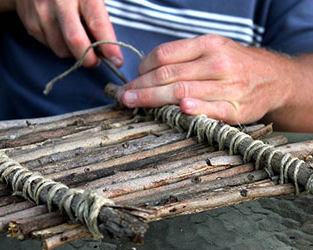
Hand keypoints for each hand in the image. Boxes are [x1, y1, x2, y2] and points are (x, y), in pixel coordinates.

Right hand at [14, 0, 122, 66]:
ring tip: (77, 40)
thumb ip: (99, 17)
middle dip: (88, 59)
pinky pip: (48, 45)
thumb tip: (109, 49)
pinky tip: (60, 31)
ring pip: (61, 49)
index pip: (98, 23)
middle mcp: (60, 2)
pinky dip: (58, 45)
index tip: (117, 61)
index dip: (109, 46)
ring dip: (73, 52)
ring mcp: (42, 12)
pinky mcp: (30, 22)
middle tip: (95, 61)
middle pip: (76, 41)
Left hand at [120, 34, 296, 124]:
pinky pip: (212, 109)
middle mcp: (216, 62)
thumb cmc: (235, 64)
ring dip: (152, 99)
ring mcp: (227, 85)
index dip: (142, 69)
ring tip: (133, 104)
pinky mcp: (237, 108)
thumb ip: (184, 58)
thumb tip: (148, 71)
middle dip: (140, 87)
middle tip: (123, 96)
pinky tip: (181, 110)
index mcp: (207, 44)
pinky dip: (196, 109)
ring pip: (182, 91)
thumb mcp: (213, 49)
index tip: (132, 80)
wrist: (275, 78)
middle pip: (168, 75)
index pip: (164, 55)